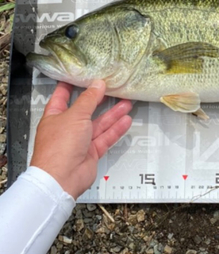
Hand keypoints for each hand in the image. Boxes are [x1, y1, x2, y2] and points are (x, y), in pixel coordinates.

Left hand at [30, 80, 132, 198]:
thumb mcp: (75, 116)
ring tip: (127, 103)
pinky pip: (105, 138)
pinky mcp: (91, 152)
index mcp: (55, 116)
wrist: (61, 178)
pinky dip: (116, 130)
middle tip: (113, 88)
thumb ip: (89, 99)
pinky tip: (126, 121)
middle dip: (100, 100)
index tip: (82, 75)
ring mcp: (79, 141)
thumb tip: (97, 84)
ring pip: (99, 124)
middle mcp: (67, 127)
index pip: (62, 96)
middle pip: (86, 110)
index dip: (71, 85)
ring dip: (113, 114)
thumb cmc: (59, 146)